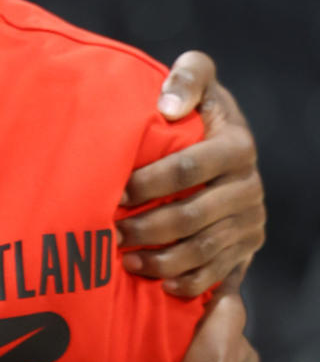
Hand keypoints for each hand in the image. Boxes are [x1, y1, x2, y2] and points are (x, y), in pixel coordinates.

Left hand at [117, 51, 264, 297]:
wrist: (226, 146)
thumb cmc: (198, 112)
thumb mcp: (199, 81)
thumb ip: (189, 77)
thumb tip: (169, 105)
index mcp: (237, 146)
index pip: (188, 169)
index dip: (149, 182)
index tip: (117, 192)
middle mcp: (249, 187)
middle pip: (193, 216)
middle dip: (147, 227)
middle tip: (111, 232)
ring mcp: (250, 221)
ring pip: (204, 249)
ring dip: (161, 260)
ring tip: (125, 259)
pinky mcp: (246, 248)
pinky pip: (218, 273)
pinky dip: (188, 282)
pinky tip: (158, 284)